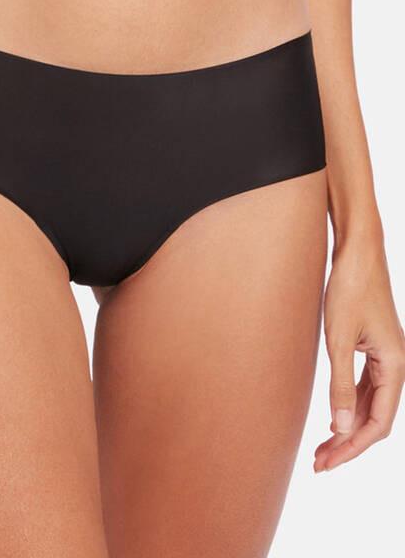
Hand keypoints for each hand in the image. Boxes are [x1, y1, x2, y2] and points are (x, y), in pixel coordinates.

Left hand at [315, 236, 404, 470]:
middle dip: (349, 443)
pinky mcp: (373, 346)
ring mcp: (386, 355)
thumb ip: (341, 384)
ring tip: (322, 447)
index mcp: (395, 365)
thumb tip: (342, 428)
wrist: (357, 251)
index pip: (378, 422)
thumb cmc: (349, 288)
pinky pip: (367, 385)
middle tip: (318, 463)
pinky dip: (351, 404)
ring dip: (348, 426)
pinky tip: (335, 415)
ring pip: (371, 403)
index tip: (326, 463)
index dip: (353, 447)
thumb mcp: (339, 339)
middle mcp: (396, 364)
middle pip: (376, 417)